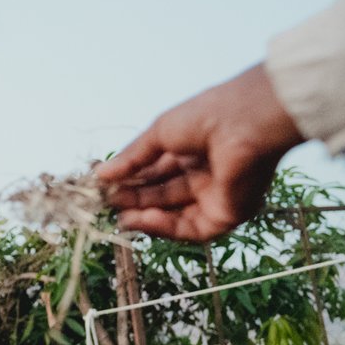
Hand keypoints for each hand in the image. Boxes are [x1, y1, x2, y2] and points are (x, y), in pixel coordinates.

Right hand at [95, 64, 305, 240]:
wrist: (244, 122)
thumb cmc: (205, 117)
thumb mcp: (159, 134)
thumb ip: (132, 158)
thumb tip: (100, 174)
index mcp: (190, 151)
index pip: (154, 173)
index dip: (129, 180)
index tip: (103, 187)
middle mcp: (203, 175)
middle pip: (162, 196)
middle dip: (134, 200)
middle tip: (107, 204)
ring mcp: (215, 196)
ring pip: (174, 215)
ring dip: (145, 217)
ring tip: (121, 216)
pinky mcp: (227, 214)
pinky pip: (191, 227)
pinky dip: (166, 227)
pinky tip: (144, 218)